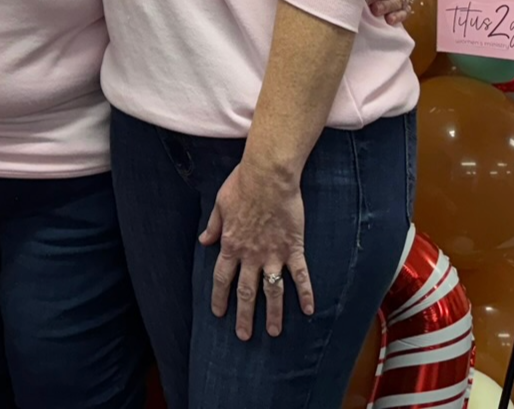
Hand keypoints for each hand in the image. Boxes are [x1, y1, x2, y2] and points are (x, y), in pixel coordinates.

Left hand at [200, 162, 312, 340]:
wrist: (268, 176)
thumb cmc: (242, 184)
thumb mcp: (220, 204)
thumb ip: (213, 226)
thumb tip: (204, 241)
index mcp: (231, 244)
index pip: (222, 278)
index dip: (220, 297)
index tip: (219, 313)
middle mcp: (251, 255)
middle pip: (246, 292)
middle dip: (244, 316)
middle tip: (244, 335)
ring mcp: (273, 254)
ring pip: (273, 291)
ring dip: (273, 314)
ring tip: (274, 332)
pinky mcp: (293, 249)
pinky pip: (300, 277)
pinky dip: (306, 294)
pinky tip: (309, 311)